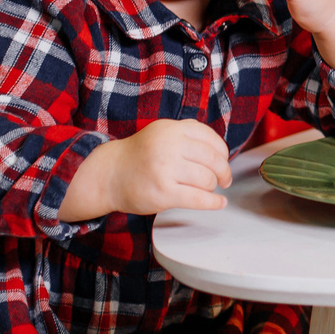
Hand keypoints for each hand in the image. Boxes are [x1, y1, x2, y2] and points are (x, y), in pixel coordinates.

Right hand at [61, 118, 231, 220]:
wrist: (110, 175)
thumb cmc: (140, 156)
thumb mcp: (161, 133)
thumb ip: (187, 133)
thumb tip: (219, 148)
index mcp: (172, 130)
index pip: (211, 139)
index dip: (223, 153)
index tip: (223, 161)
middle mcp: (169, 146)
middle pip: (213, 160)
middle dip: (223, 172)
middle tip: (224, 180)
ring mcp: (166, 170)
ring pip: (207, 180)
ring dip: (212, 187)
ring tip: (207, 189)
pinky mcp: (164, 193)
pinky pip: (199, 199)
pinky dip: (214, 203)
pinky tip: (219, 203)